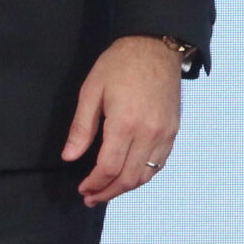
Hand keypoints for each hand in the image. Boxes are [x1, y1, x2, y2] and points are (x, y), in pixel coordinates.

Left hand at [63, 36, 182, 206]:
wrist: (156, 46)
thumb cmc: (120, 64)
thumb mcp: (91, 91)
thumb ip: (81, 128)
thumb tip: (70, 156)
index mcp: (125, 123)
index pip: (109, 168)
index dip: (94, 184)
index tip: (82, 188)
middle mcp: (149, 132)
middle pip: (129, 178)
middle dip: (108, 192)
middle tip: (91, 197)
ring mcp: (165, 133)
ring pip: (147, 174)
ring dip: (126, 187)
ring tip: (109, 190)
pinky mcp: (173, 129)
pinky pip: (160, 162)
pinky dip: (144, 174)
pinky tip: (130, 174)